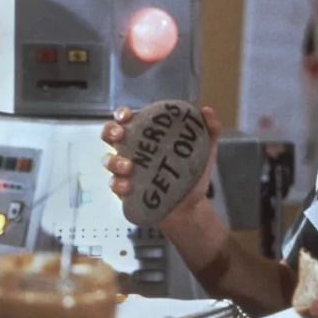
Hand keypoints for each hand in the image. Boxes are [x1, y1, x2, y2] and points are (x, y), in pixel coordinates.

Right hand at [101, 105, 221, 223]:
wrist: (191, 207)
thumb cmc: (192, 176)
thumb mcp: (204, 151)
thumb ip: (208, 130)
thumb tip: (207, 110)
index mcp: (146, 137)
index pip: (127, 120)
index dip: (121, 114)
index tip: (127, 116)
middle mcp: (132, 151)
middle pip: (109, 135)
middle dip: (110, 131)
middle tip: (120, 135)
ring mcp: (126, 172)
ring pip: (108, 160)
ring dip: (114, 160)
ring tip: (128, 166)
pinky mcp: (125, 192)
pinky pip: (114, 185)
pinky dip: (118, 184)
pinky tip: (128, 186)